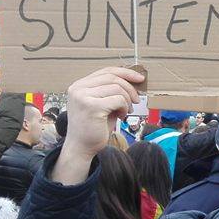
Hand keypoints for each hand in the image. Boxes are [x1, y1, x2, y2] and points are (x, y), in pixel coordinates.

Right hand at [53, 67, 144, 184]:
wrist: (82, 147)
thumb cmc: (94, 127)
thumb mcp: (102, 104)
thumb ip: (111, 91)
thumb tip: (133, 80)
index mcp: (79, 85)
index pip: (106, 71)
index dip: (125, 73)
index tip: (140, 78)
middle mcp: (78, 88)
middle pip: (112, 77)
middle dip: (130, 88)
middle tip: (136, 100)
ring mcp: (83, 96)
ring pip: (117, 88)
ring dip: (127, 100)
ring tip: (125, 111)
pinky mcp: (91, 106)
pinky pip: (118, 100)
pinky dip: (124, 107)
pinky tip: (121, 116)